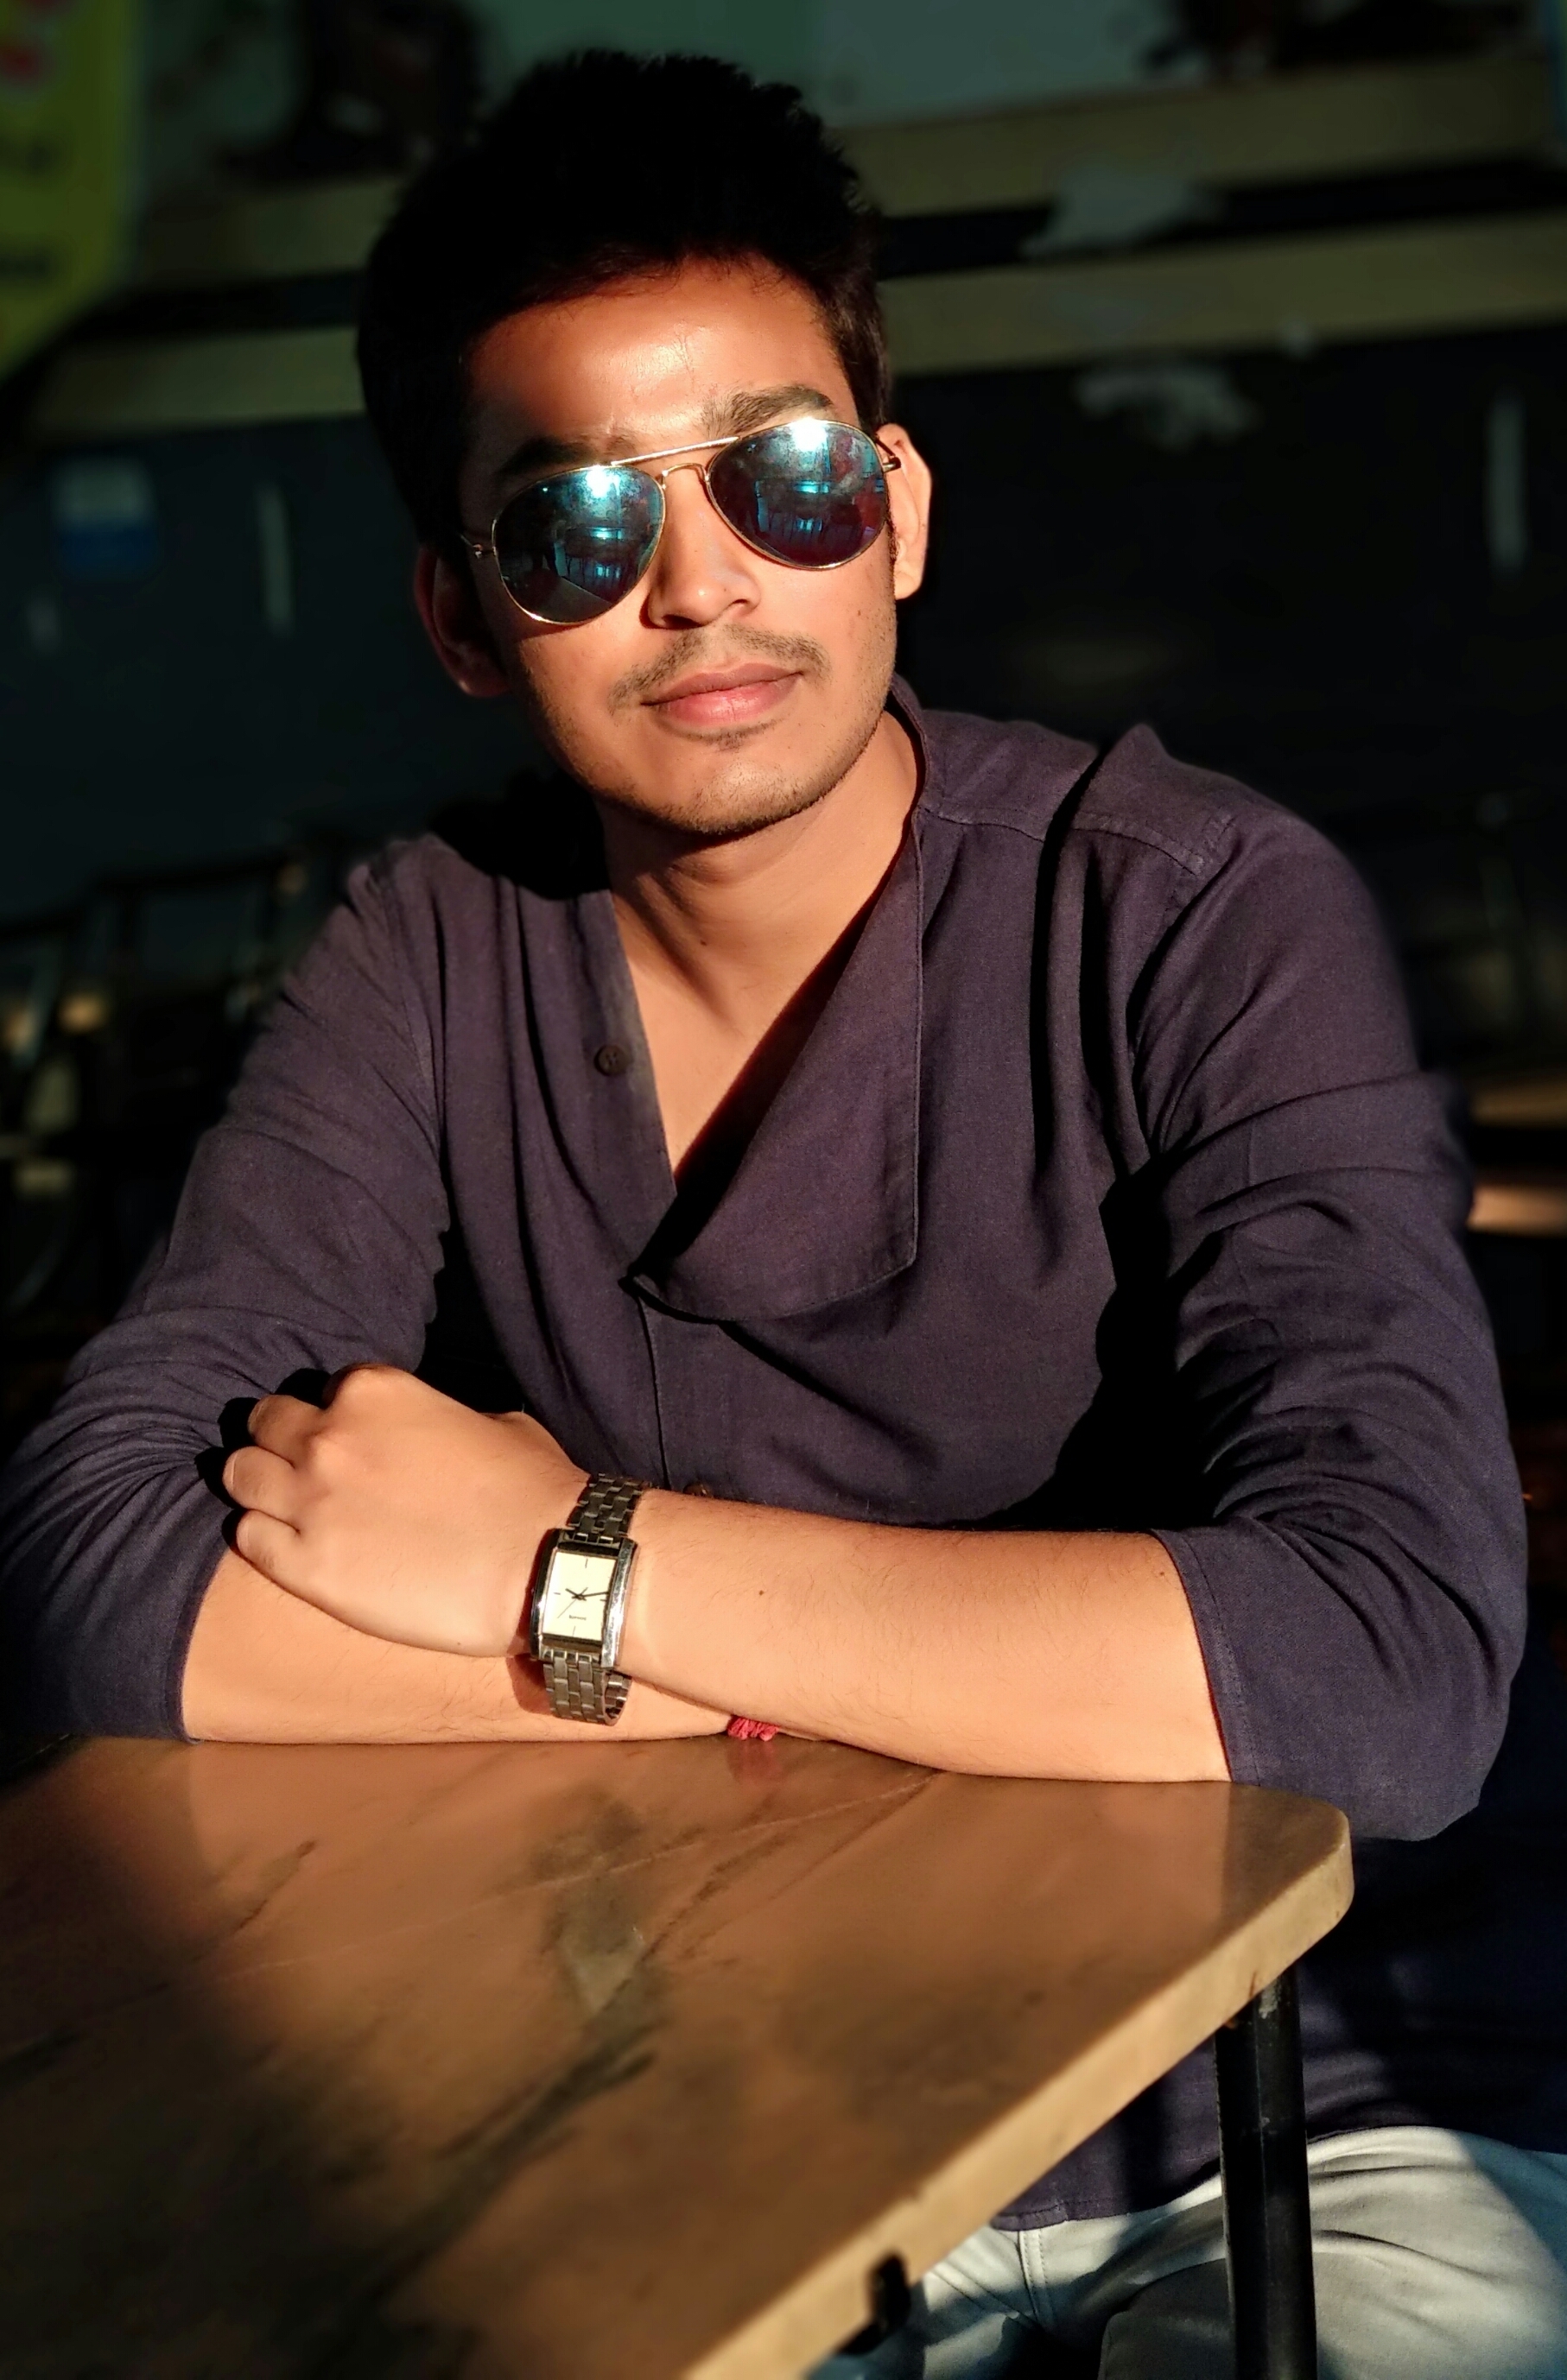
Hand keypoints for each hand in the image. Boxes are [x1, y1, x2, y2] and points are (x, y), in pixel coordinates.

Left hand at [222, 1367, 585, 1656]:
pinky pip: (248, 1537)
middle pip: (265, 1424)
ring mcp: (309, 1503)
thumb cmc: (532, 1490)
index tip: (357, 1442)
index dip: (340, 1415)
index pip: (326, 1389)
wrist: (546, 1566)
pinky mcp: (304, 1568)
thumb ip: (435, 1416)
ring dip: (259, 1484)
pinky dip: (262, 1537)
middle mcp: (328, 1437)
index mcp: (374, 1391)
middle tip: (309, 1470)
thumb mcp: (491, 1420)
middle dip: (282, 1441)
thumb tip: (425, 1435)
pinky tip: (291, 1547)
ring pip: (240, 1475)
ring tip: (286, 1507)